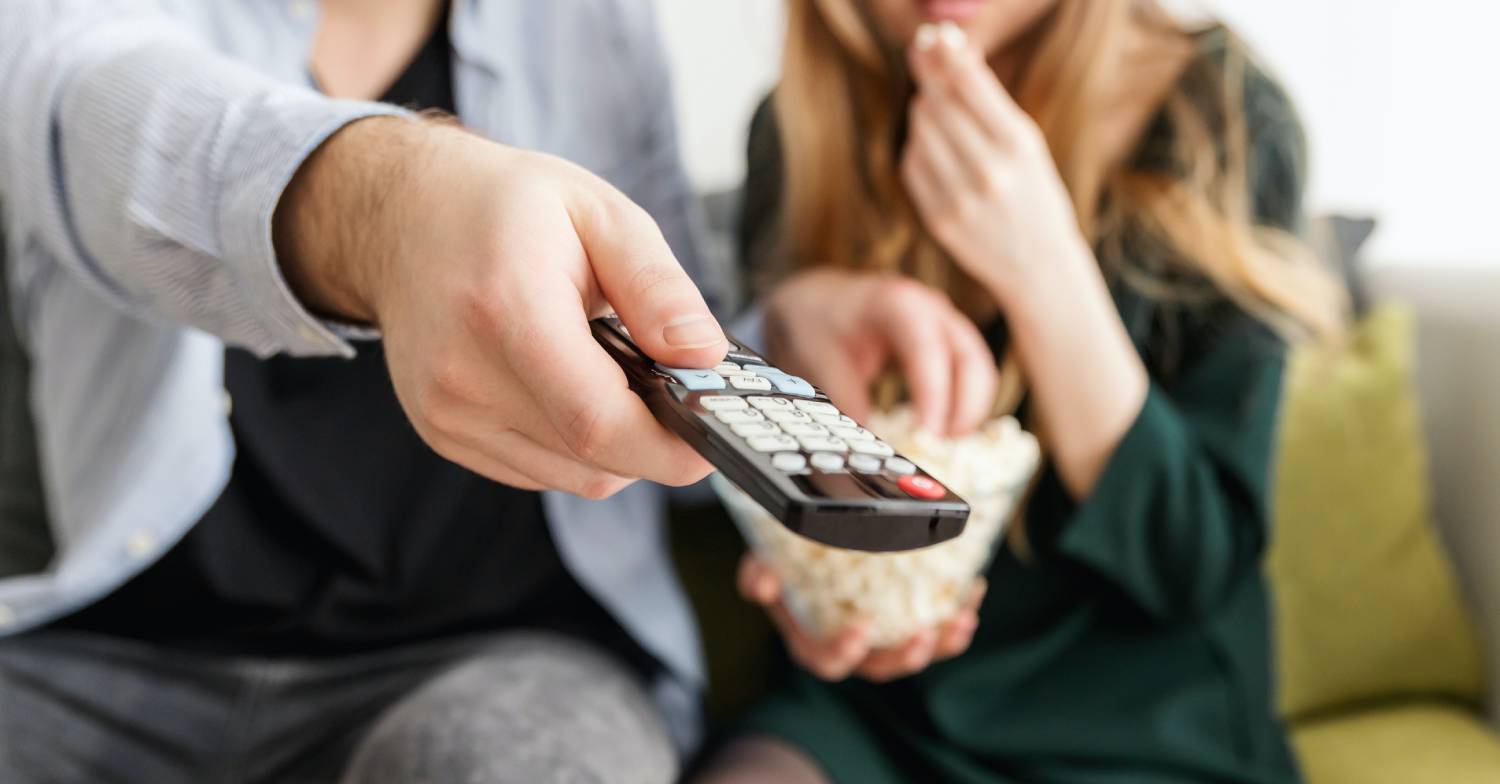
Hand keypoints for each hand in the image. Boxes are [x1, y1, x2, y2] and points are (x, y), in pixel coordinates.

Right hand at [276, 117, 726, 496]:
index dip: (669, 445)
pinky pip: (539, 470)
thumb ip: (657, 287)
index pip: (596, 421)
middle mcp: (464, 375)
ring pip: (571, 476)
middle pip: (590, 459)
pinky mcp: (443, 434)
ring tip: (617, 373)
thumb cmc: (505, 206)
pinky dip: (576, 445)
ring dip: (616, 444)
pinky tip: (573, 386)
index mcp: (506, 308)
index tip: (715, 432)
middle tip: (680, 391)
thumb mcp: (599, 214)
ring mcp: (447, 413)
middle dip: (655, 440)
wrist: (402, 214)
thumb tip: (705, 356)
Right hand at [738, 554, 984, 681]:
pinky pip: (938, 629)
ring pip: (915, 653)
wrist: (809, 552)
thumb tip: (763, 582)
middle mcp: (852, 649)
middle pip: (881, 668)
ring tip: (962, 618)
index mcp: (813, 642)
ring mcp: (883, 640)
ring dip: (942, 642)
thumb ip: (758, 573)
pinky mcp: (908, 622)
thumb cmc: (784, 563)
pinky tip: (973, 590)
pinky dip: (957, 614)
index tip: (862, 630)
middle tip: (924, 636)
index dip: (845, 652)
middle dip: (906, 657)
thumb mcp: (763, 564)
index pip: (828, 661)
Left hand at [763, 269, 995, 436]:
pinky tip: (941, 430)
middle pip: (971, 361)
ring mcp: (946, 324)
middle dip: (965, 409)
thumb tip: (867, 446)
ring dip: (969, 411)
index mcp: (898, 303)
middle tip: (940, 447)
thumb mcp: (822, 360)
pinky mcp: (949, 343)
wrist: (819, 299)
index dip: (934, 395)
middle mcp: (932, 310)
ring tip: (940, 444)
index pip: (928, 350)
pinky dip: (964, 405)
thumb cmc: (820, 322)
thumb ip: (846, 401)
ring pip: (979, 370)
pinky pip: (971, 375)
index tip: (928, 435)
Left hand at [902, 23, 1091, 302]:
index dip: (946, 53)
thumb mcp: (1027, 144)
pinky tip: (933, 142)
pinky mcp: (938, 218)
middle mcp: (988, 170)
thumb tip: (951, 52)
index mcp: (1019, 144)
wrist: (1040, 266)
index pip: (968, 82)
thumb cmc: (1036, 195)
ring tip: (937, 103)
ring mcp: (960, 198)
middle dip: (928, 72)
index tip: (934, 36)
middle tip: (921, 50)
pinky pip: (913, 164)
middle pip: (938, 102)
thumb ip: (989, 102)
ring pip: (921, 129)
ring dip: (925, 108)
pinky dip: (919, 145)